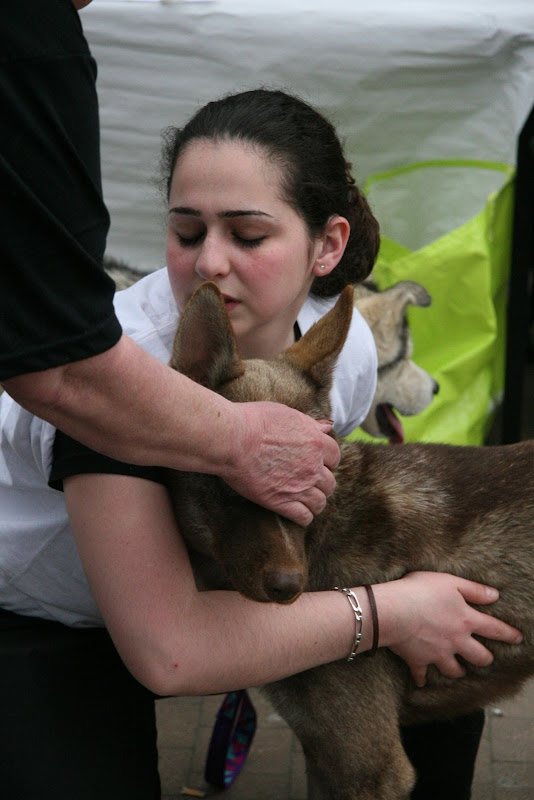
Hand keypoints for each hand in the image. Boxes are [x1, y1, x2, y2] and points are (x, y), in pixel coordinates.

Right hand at [222, 401, 339, 526]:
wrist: (233, 439)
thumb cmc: (255, 421)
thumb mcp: (286, 414)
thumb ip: (308, 424)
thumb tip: (326, 428)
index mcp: (316, 443)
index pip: (335, 457)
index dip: (327, 461)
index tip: (318, 463)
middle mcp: (312, 467)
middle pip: (329, 483)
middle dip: (321, 483)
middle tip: (309, 483)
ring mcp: (299, 486)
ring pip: (320, 502)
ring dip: (314, 502)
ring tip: (305, 501)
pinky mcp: (281, 502)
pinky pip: (304, 517)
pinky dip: (304, 517)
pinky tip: (297, 513)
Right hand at [382, 571, 522, 686]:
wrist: (392, 611)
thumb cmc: (419, 591)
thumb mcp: (450, 582)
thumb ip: (473, 590)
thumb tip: (495, 595)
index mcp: (465, 620)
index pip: (494, 628)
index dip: (509, 634)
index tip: (518, 639)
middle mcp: (456, 641)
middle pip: (479, 657)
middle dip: (484, 659)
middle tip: (485, 658)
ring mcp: (437, 654)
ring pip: (454, 670)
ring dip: (458, 671)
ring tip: (459, 669)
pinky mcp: (418, 661)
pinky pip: (421, 676)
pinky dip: (422, 679)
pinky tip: (422, 682)